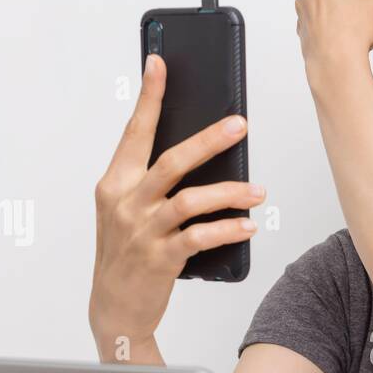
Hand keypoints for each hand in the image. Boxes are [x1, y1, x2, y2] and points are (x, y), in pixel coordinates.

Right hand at [89, 54, 259, 351]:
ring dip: (230, 193)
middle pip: (172, 161)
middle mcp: (126, 203)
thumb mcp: (128, 212)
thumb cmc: (126, 254)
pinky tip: (248, 226)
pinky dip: (228, 230)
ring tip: (258, 191)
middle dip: (208, 140)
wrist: (114, 307)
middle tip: (240, 124)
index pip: (135, 132)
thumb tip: (199, 152)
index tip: (160, 64)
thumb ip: (152, 183)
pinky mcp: (161, 259)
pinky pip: (201, 238)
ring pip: (191, 200)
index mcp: (115, 184)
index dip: (149, 97)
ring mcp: (143, 232)